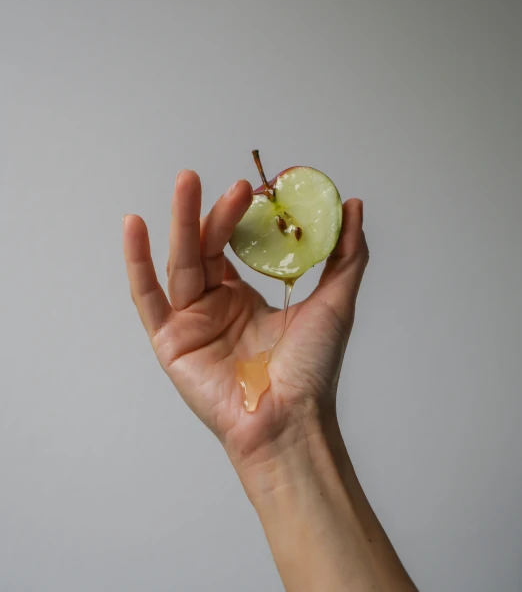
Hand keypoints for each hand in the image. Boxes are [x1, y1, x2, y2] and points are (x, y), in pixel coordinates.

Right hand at [123, 170, 368, 465]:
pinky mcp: (169, 341)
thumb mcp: (334, 302)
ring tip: (187, 182)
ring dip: (181, 222)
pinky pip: (148, 297)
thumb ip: (344, 254)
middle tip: (221, 180)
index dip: (238, 215)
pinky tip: (133, 227)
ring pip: (180, 262)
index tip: (252, 188)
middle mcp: (213, 306)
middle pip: (203, 247)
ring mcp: (189, 322)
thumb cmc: (312, 370)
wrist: (294, 421)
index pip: (231, 245)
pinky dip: (137, 263)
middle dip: (210, 211)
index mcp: (242, 297)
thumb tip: (352, 204)